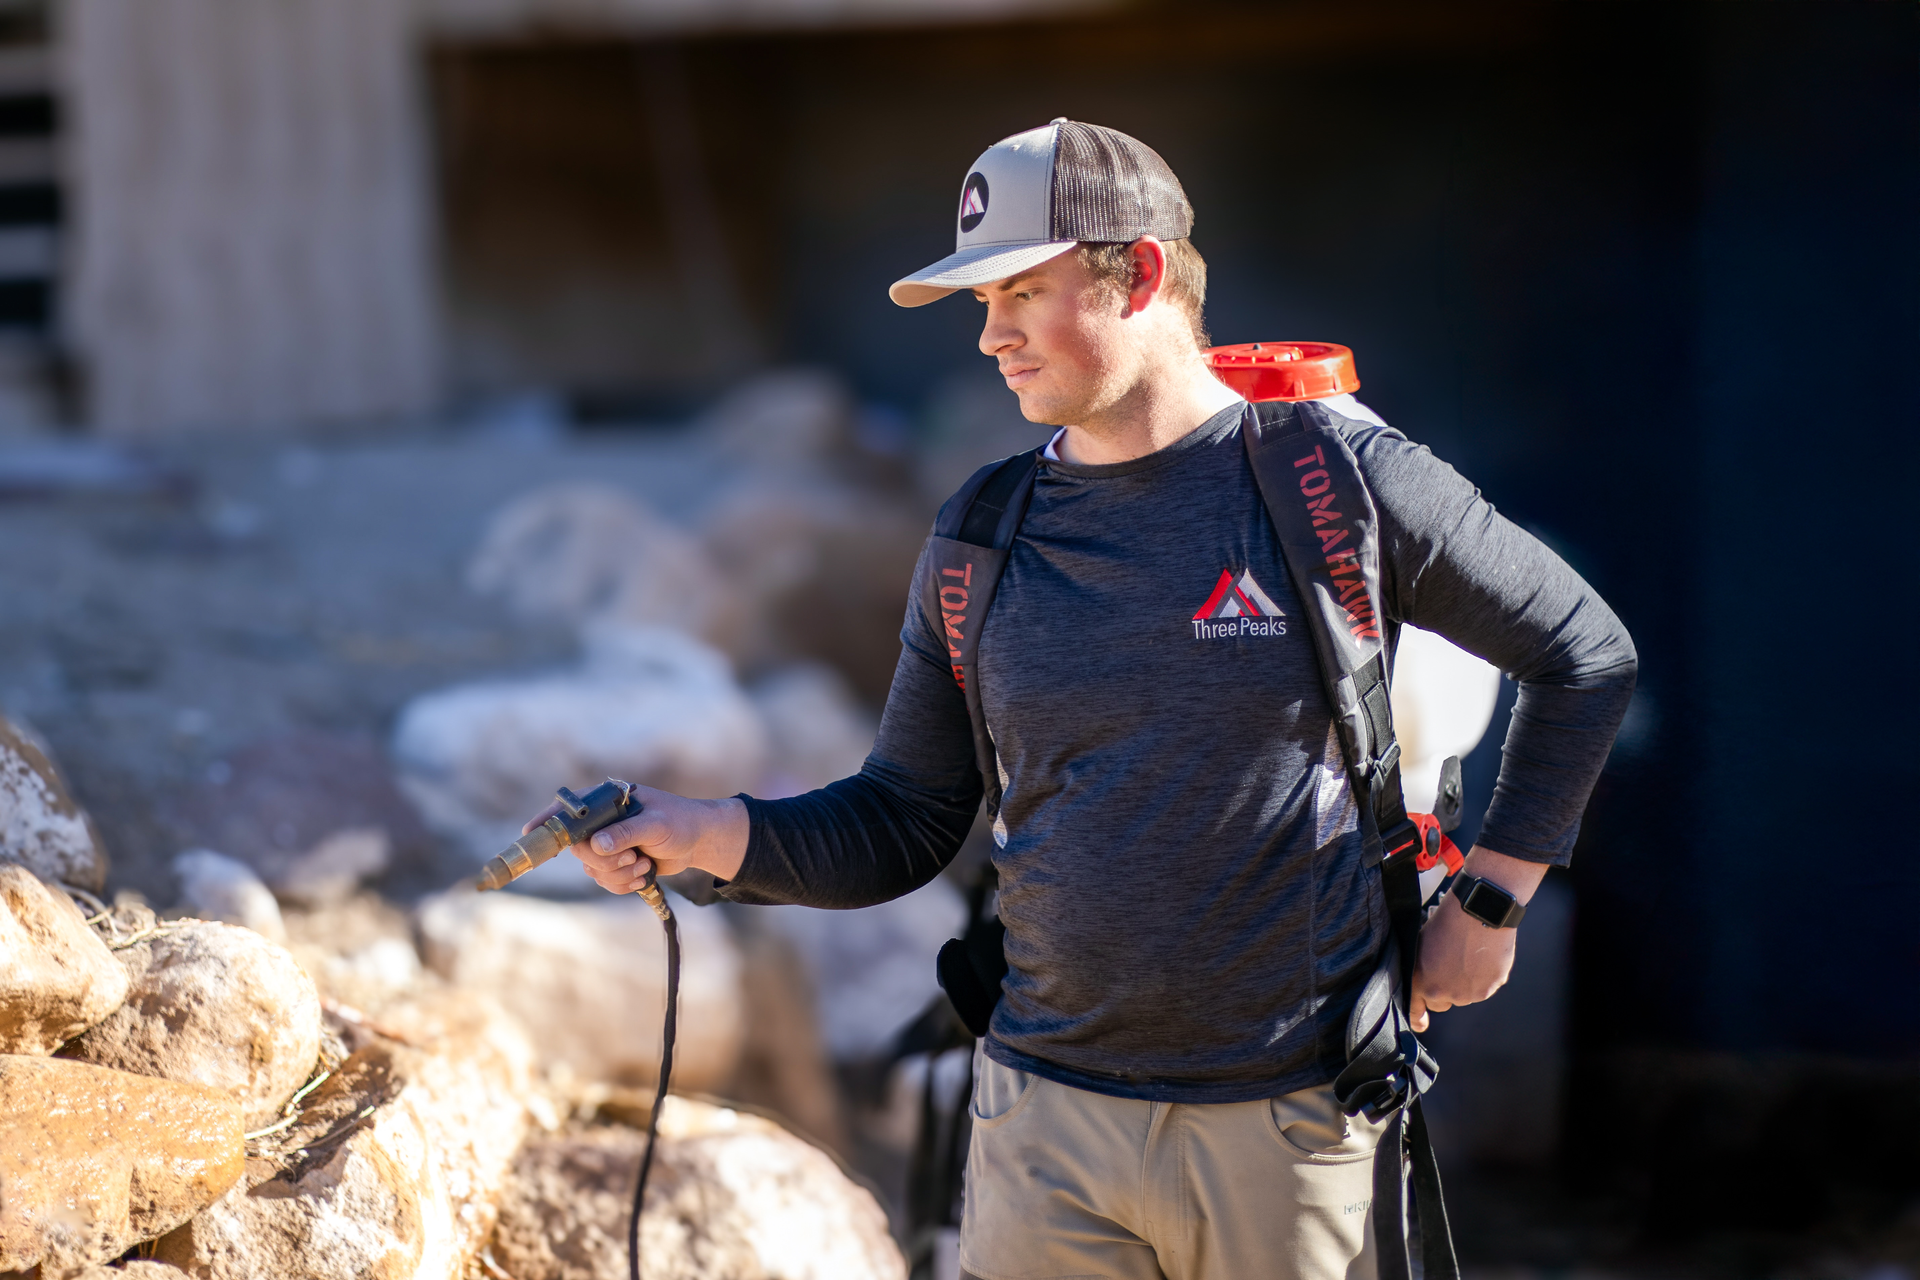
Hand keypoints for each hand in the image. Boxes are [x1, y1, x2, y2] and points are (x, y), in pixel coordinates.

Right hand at [520, 785, 748, 895]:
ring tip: (644, 863)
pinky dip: (624, 884)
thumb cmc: (680, 822)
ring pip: (592, 870)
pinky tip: (644, 874)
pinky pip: (605, 882)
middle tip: (633, 857)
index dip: (547, 821)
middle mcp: (602, 823)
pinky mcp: (615, 864)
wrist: (699, 841)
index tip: (530, 833)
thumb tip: (597, 846)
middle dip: (606, 861)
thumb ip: (627, 833)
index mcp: (607, 802)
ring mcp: (607, 844)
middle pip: (578, 849)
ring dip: (619, 874)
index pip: (569, 809)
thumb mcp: (657, 824)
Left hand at [1409, 847, 1547, 1032]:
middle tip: (1450, 967)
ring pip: (1466, 996)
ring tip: (1469, 957)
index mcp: (1423, 983)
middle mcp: (1446, 994)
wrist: (1478, 911)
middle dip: (1446, 990)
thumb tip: (1425, 977)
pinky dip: (1484, 977)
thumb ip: (1421, 969)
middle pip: (1443, 1002)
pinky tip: (1483, 957)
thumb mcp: (1421, 944)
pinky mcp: (1491, 988)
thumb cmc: (1447, 922)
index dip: (1418, 1017)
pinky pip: (1485, 987)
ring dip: (1466, 984)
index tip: (1421, 1024)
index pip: (1416, 1010)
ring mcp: (1470, 994)